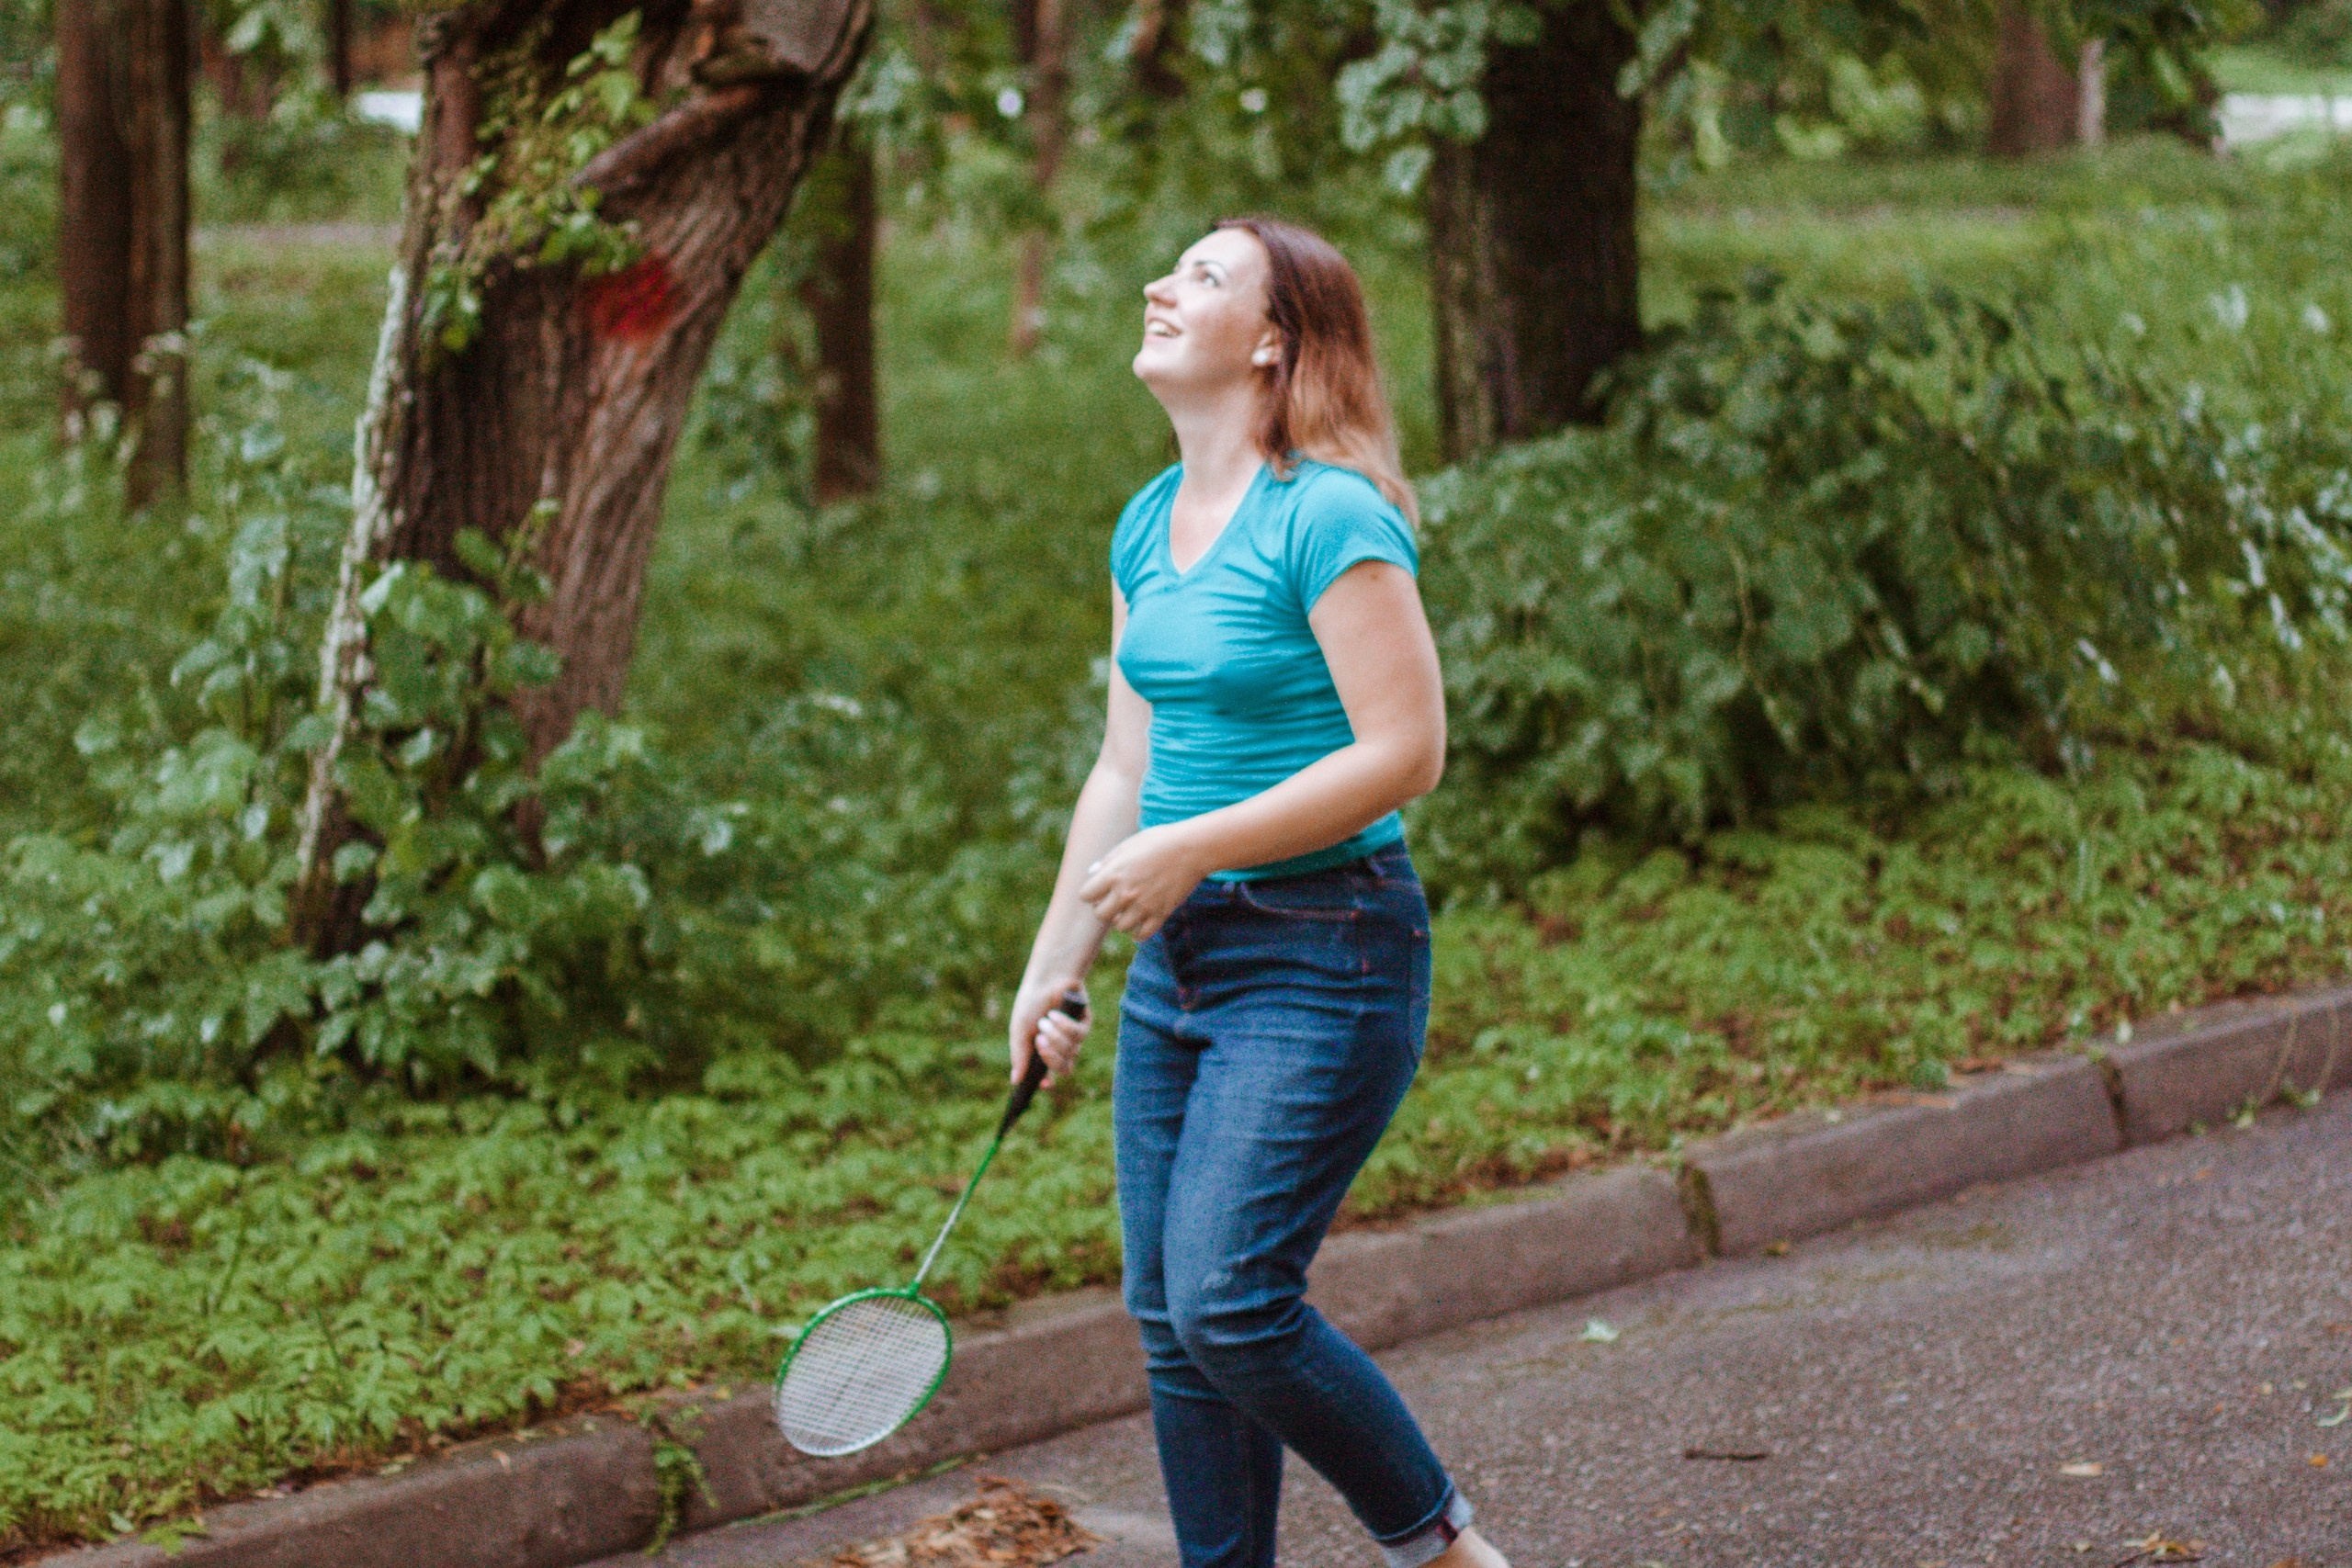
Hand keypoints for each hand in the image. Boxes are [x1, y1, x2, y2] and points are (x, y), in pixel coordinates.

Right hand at [1009, 979, 1091, 1085]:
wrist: (1047, 977)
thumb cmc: (1030, 1003)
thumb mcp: (1019, 1029)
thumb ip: (1019, 1055)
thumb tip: (1015, 1080)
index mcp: (1042, 1050)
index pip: (1048, 1075)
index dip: (1047, 1082)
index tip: (1044, 1084)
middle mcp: (1059, 1046)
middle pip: (1063, 1068)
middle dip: (1051, 1057)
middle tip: (1040, 1041)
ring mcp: (1074, 1037)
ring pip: (1072, 1052)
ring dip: (1056, 1036)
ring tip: (1046, 1019)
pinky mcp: (1085, 1024)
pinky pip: (1079, 1035)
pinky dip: (1066, 1025)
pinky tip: (1056, 1014)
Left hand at [1079, 824, 1207, 939]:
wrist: (1192, 849)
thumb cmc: (1159, 841)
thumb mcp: (1128, 845)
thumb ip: (1107, 861)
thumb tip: (1092, 874)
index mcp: (1114, 874)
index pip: (1086, 895)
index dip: (1091, 893)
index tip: (1099, 889)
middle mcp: (1126, 893)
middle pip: (1100, 915)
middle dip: (1104, 908)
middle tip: (1114, 900)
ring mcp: (1143, 906)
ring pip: (1120, 927)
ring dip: (1121, 919)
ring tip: (1129, 909)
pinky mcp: (1161, 914)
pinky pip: (1141, 935)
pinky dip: (1138, 931)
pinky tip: (1140, 921)